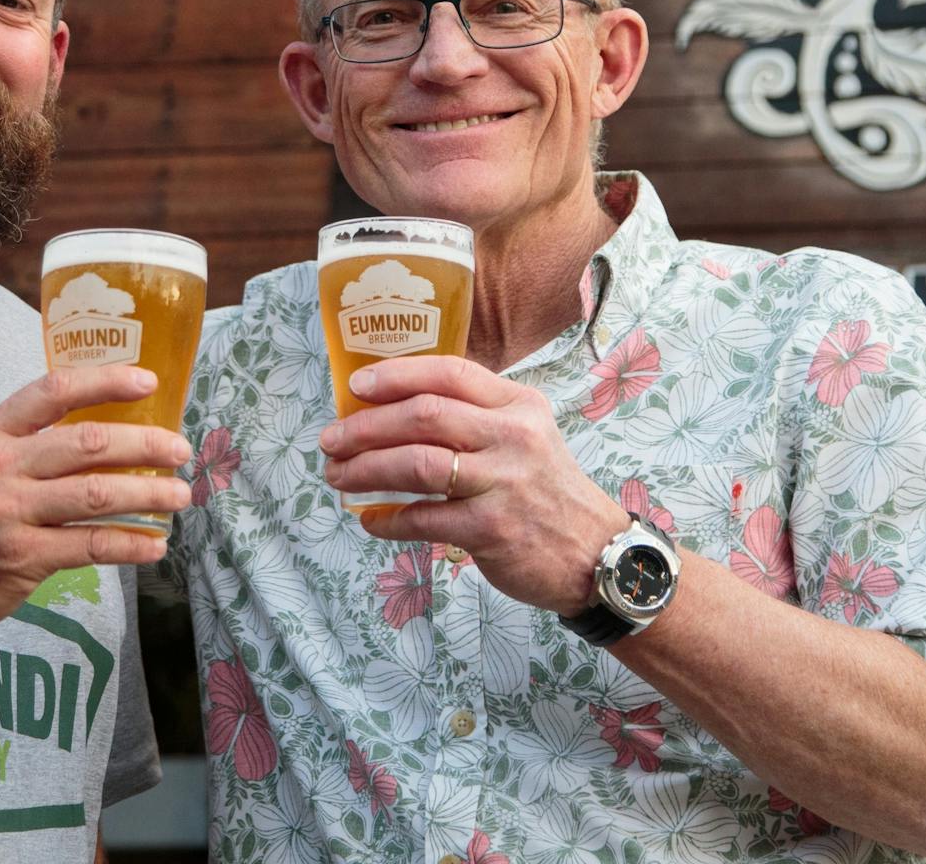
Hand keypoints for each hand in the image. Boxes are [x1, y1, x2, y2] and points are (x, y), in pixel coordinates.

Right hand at [0, 364, 192, 648]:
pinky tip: (154, 545)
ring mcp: (8, 515)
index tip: (150, 382)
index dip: (106, 381)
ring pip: (98, 494)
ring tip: (180, 496)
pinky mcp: (20, 559)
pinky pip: (91, 545)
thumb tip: (104, 432)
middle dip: (146, 444)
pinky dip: (131, 545)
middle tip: (181, 451)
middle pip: (88, 443)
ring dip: (149, 494)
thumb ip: (27, 445)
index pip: (53, 391)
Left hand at [318, 355, 628, 614]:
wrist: (594, 554)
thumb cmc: (546, 491)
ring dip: (366, 469)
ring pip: (417, 464)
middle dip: (366, 426)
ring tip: (337, 476)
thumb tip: (394, 409)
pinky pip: (423, 518)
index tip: (356, 385)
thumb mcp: (526, 435)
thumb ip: (475, 417)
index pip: (450, 373)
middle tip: (331, 439)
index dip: (396, 375)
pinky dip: (387, 518)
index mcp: (519, 404)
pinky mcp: (492, 530)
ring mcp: (503, 483)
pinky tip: (369, 518)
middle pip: (424, 415)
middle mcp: (513, 436)